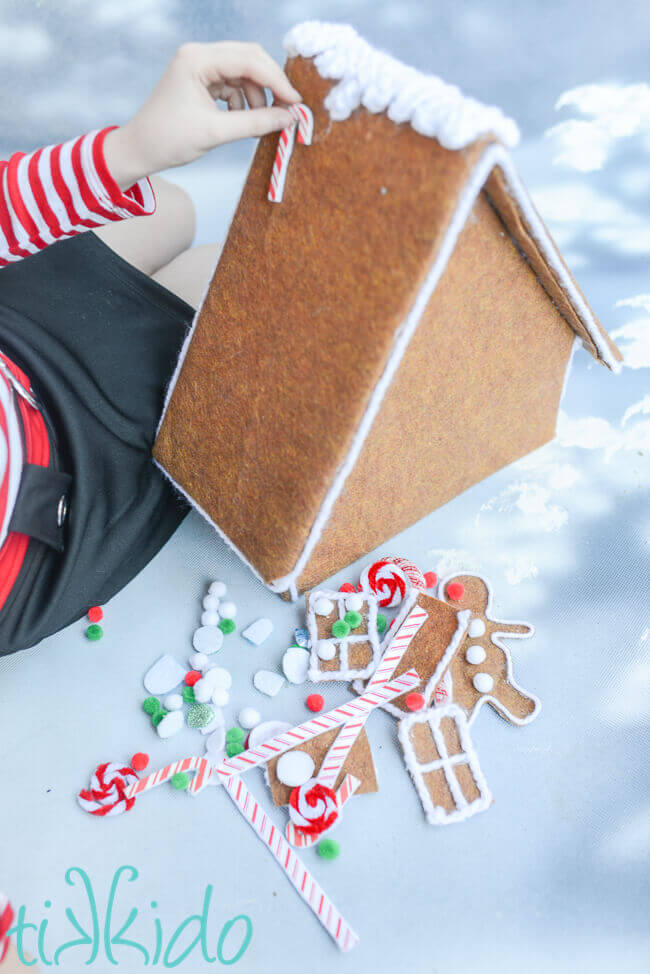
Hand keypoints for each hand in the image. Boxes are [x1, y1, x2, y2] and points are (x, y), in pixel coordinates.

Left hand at [104, 42, 300, 188]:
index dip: (276, 81)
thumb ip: (255, 123)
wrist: (139, 149)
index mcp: (197, 59)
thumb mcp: (216, 133)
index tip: (296, 103)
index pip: (248, 60)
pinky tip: (242, 122)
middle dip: (270, 86)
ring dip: (257, 98)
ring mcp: (200, 66)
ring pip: (243, 73)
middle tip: (287, 111)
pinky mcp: (202, 80)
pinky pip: (234, 84)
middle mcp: (199, 55)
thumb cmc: (169, 140)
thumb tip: (289, 119)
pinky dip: (244, 102)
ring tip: (257, 125)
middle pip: (249, 59)